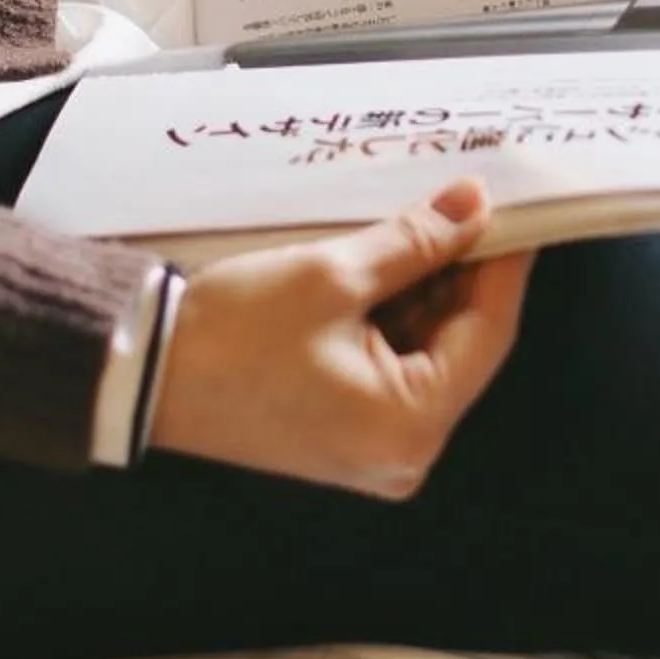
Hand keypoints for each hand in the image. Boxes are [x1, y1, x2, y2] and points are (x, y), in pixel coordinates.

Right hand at [145, 181, 534, 497]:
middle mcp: (403, 454)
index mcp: (410, 425)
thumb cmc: (232, 333)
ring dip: (427, 290)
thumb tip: (474, 206)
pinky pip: (393, 369)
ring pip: (427, 353)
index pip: (488, 331)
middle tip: (469, 204)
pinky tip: (391, 264)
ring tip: (426, 222)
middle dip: (463, 272)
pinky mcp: (345, 436)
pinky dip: (395, 318)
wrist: (143, 372)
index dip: (504, 262)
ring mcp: (374, 451)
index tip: (516, 208)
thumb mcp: (333, 275)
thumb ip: (416, 241)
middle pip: (461, 345)